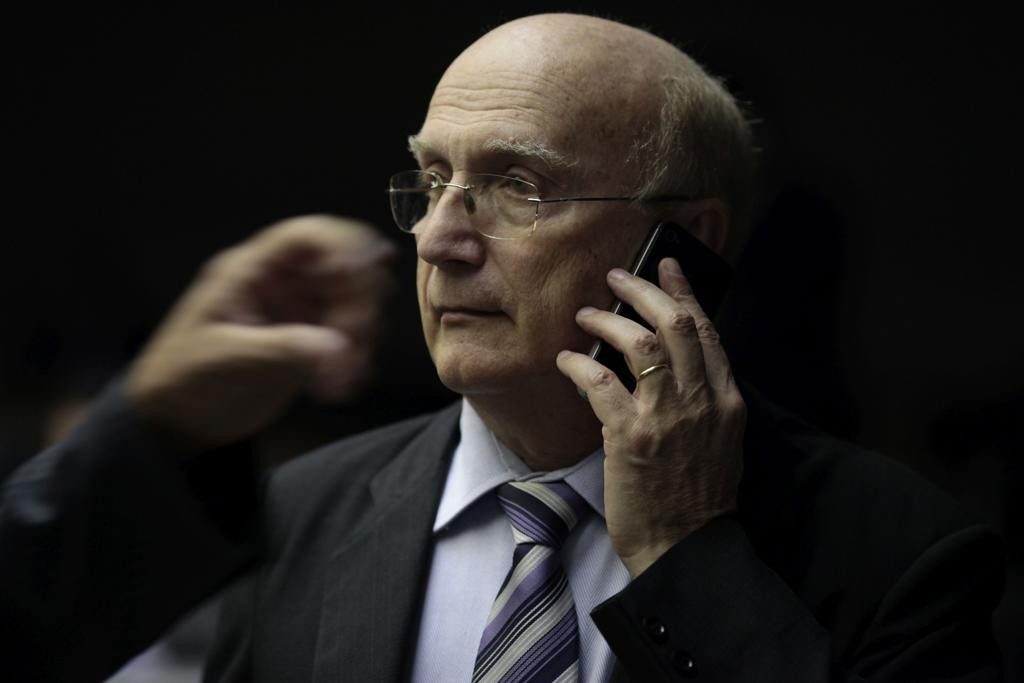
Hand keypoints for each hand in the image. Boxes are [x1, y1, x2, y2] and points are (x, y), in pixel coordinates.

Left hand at [125, 215, 394, 447]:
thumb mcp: (225, 357)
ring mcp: (299, 314)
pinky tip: (340, 387)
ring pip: (352, 306)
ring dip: (361, 337)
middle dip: (358, 303)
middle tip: (356, 342)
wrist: (176, 420)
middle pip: (341, 270)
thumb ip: (279, 346)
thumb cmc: (183, 377)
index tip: (360, 274)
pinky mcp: (310, 344)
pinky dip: (355, 359)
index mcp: (251, 271)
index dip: (340, 245)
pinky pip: (348, 340)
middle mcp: (282, 284)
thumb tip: (336, 344)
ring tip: (345, 378)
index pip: (305, 237)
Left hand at [556, 258, 744, 576]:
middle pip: (676, 324)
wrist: (683, 547)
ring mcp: (667, 417)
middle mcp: (702, 401)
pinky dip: (579, 364)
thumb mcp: (720, 442)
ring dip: (607, 321)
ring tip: (585, 314)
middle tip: (615, 277)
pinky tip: (565, 360)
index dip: (684, 293)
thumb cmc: (697, 498)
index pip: (708, 332)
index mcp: (728, 401)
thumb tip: (674, 362)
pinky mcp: (630, 436)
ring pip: (641, 343)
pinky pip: (600, 381)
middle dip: (643, 291)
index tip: (665, 266)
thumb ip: (704, 399)